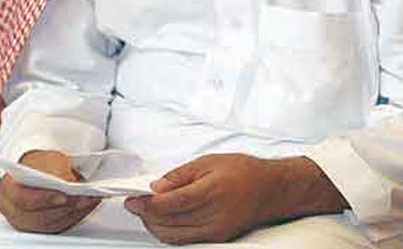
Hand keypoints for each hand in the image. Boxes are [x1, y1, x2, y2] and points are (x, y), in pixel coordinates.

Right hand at [0, 149, 100, 233]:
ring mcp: (23, 221)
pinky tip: (86, 207)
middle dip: (65, 207)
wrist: (34, 168)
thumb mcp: (47, 159)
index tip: (64, 195)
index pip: (23, 198)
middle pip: (39, 215)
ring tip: (90, 201)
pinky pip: (56, 227)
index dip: (44, 198)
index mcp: (8, 188)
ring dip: (73, 213)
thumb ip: (54, 171)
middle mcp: (12, 209)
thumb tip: (69, 182)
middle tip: (84, 198)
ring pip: (49, 223)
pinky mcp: (37, 227)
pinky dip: (73, 217)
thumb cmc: (39, 163)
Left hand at [124, 153, 347, 244]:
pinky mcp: (216, 239)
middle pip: (169, 223)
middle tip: (135, 203)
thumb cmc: (243, 171)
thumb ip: (181, 175)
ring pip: (174, 237)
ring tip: (146, 212)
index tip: (133, 198)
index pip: (170, 203)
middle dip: (146, 216)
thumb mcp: (210, 161)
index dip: (147, 203)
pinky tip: (162, 221)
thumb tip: (157, 186)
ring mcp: (215, 231)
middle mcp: (213, 216)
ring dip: (154, 226)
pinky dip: (169, 233)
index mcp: (211, 192)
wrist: (270, 189)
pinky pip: (185, 241)